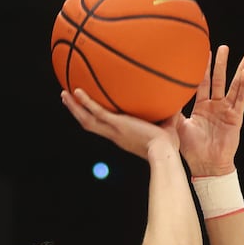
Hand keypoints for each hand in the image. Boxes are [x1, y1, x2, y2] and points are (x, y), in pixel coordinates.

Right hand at [60, 88, 180, 159]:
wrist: (164, 152)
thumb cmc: (168, 146)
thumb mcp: (167, 126)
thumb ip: (170, 113)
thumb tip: (179, 99)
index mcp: (121, 136)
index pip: (103, 127)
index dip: (93, 119)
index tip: (87, 111)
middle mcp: (114, 134)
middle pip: (88, 123)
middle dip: (76, 112)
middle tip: (67, 100)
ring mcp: (113, 130)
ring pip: (86, 119)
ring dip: (74, 107)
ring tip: (64, 94)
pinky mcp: (116, 124)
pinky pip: (96, 112)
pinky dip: (85, 102)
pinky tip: (77, 91)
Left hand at [172, 46, 243, 176]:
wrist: (205, 165)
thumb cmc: (191, 149)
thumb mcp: (178, 126)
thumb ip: (172, 111)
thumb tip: (157, 97)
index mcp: (202, 107)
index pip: (203, 83)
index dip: (203, 69)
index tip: (203, 53)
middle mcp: (215, 106)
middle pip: (219, 80)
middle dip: (222, 64)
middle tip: (223, 47)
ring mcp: (227, 111)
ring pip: (234, 86)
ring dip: (241, 71)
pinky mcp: (235, 118)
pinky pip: (241, 99)